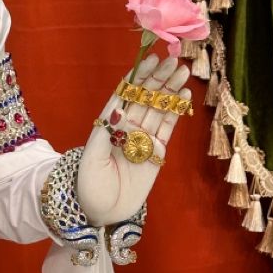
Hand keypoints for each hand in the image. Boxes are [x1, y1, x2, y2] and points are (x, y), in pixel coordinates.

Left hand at [76, 54, 190, 226]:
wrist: (102, 212)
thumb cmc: (89, 185)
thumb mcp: (91, 158)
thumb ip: (105, 133)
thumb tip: (119, 108)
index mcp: (108, 124)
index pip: (124, 93)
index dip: (137, 76)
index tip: (150, 60)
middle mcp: (127, 127)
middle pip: (144, 97)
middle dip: (158, 78)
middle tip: (173, 60)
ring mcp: (143, 138)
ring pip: (158, 109)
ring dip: (170, 90)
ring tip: (182, 71)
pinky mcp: (156, 152)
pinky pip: (167, 128)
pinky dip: (175, 112)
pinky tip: (183, 95)